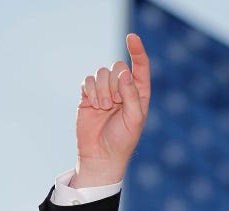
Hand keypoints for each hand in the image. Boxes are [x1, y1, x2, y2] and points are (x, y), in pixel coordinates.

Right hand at [72, 33, 150, 187]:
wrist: (101, 155)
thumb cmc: (123, 140)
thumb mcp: (134, 118)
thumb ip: (132, 95)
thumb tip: (124, 73)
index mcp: (139, 93)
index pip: (140, 67)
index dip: (137, 51)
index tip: (131, 37)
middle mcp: (122, 89)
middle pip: (117, 66)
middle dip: (115, 83)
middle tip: (114, 103)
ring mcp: (105, 91)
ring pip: (101, 72)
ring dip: (102, 90)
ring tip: (104, 108)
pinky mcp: (88, 95)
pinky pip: (88, 81)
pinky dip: (91, 91)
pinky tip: (94, 105)